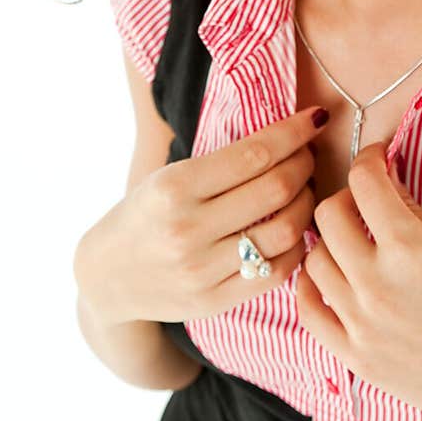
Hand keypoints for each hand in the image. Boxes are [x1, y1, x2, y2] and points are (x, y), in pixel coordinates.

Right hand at [74, 106, 328, 325]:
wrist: (106, 278)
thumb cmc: (145, 215)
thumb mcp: (166, 176)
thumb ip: (220, 162)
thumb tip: (288, 132)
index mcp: (173, 188)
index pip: (254, 153)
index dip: (294, 133)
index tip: (316, 119)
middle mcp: (187, 229)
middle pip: (276, 189)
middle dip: (305, 165)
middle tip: (309, 155)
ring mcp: (202, 271)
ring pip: (285, 230)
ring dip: (307, 203)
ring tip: (305, 190)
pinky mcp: (214, 301)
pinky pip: (278, 270)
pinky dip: (298, 244)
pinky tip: (295, 228)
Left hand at [295, 141, 421, 420]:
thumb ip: (415, 213)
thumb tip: (386, 184)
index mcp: (409, 249)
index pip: (364, 183)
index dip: (370, 159)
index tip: (377, 160)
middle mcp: (375, 283)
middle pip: (328, 215)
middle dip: (346, 197)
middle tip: (364, 202)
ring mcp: (358, 322)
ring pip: (313, 259)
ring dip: (330, 242)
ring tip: (352, 244)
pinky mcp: (352, 356)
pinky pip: (308, 310)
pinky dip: (311, 287)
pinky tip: (328, 278)